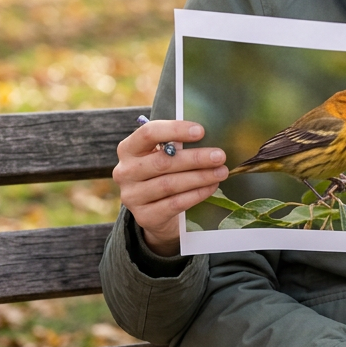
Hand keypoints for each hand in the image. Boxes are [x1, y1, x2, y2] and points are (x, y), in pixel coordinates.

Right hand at [113, 119, 227, 255]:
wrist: (155, 213)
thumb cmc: (163, 175)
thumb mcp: (164, 156)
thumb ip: (176, 145)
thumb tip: (207, 136)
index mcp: (128, 149)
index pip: (148, 133)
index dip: (175, 130)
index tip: (201, 131)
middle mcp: (125, 172)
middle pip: (162, 161)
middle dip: (195, 158)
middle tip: (220, 156)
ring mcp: (132, 196)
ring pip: (169, 184)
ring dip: (199, 177)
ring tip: (221, 172)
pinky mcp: (144, 216)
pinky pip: (174, 204)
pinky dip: (196, 194)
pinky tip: (211, 187)